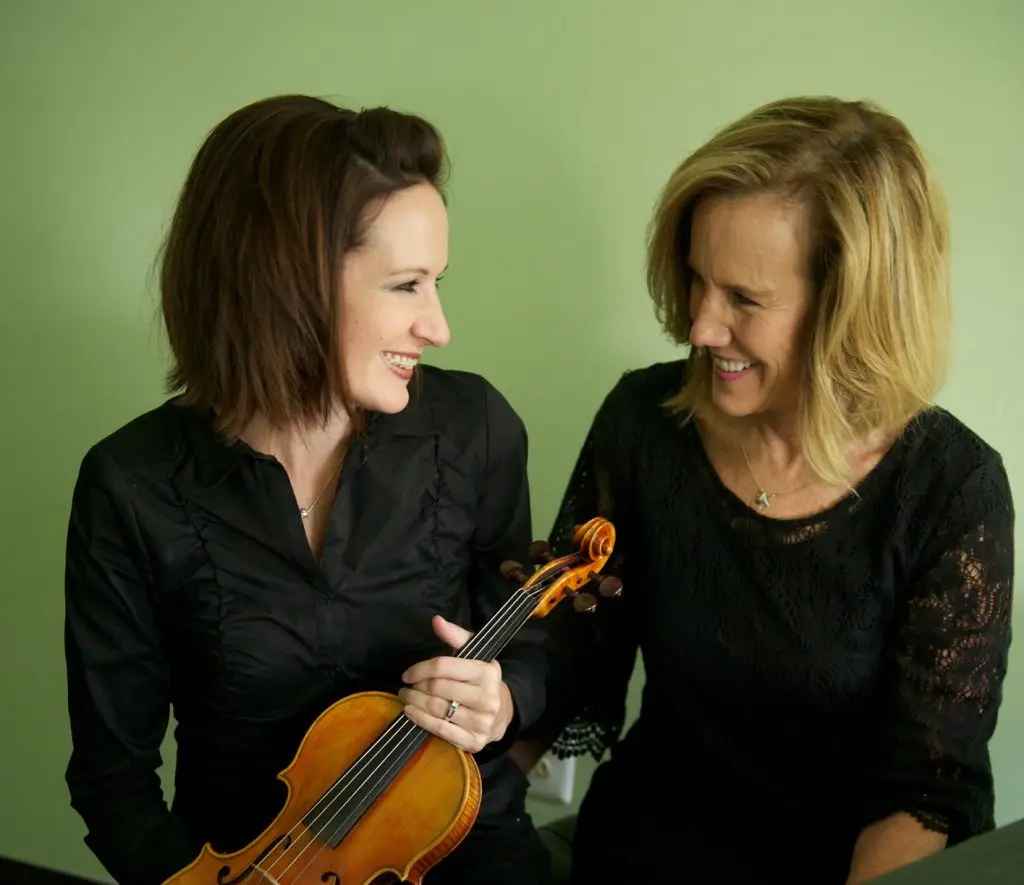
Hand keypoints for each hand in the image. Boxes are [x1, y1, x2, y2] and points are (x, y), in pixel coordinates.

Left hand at [398, 615, 514, 752]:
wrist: (502, 714)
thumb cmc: (481, 681)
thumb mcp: (475, 655)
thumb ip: (456, 636)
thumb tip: (436, 621)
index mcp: (487, 672)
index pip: (444, 667)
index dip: (420, 669)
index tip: (407, 674)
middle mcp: (487, 698)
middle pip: (438, 689)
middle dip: (416, 687)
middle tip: (406, 687)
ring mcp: (482, 722)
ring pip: (437, 710)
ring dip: (415, 703)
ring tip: (406, 698)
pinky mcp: (474, 741)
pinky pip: (441, 730)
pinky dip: (421, 721)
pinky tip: (412, 713)